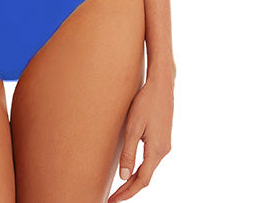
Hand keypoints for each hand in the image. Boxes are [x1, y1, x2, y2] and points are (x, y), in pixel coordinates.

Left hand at [108, 74, 173, 201]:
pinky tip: (131, 168)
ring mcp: (165, 145)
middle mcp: (163, 151)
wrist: (162, 85)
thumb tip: (124, 177)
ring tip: (119, 187)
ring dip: (135, 179)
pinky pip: (151, 159)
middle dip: (129, 189)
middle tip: (113, 197)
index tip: (113, 200)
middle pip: (146, 177)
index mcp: (156, 151)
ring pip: (149, 169)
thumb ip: (129, 153)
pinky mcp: (163, 138)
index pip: (141, 180)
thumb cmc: (145, 103)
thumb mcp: (133, 127)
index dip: (127, 192)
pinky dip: (140, 168)